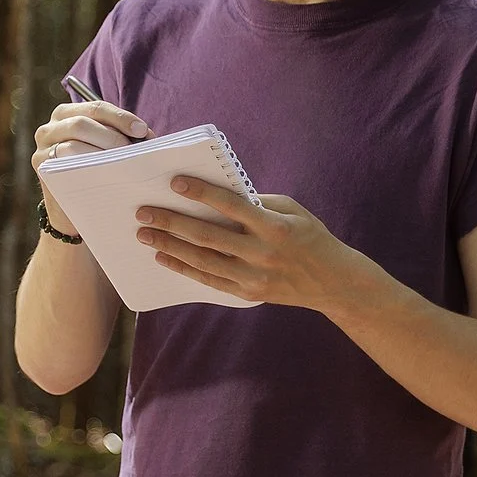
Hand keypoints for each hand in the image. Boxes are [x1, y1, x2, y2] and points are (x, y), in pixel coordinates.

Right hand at [32, 100, 149, 227]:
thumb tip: (147, 137)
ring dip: (100, 154)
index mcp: (67, 113)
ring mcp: (42, 148)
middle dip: (111, 137)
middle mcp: (49, 127)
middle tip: (133, 152)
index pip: (96, 108)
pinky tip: (107, 176)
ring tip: (123, 165)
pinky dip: (88, 168)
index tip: (142, 131)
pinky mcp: (41, 169)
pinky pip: (65, 166)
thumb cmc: (92, 170)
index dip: (120, 117)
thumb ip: (119, 136)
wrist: (71, 205)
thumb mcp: (103, 147)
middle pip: (82, 124)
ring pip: (72, 145)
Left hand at [133, 178, 368, 311]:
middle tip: (145, 212)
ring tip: (145, 234)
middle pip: (208, 236)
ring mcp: (253, 277)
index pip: (232, 206)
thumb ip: (257, 202)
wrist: (331, 281)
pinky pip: (209, 280)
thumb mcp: (292, 210)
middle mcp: (262, 253)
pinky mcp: (248, 293)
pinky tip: (164, 257)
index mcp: (275, 226)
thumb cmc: (309, 236)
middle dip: (172, 223)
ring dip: (170, 246)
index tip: (175, 183)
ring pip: (203, 260)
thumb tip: (216, 194)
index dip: (202, 193)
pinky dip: (184, 268)